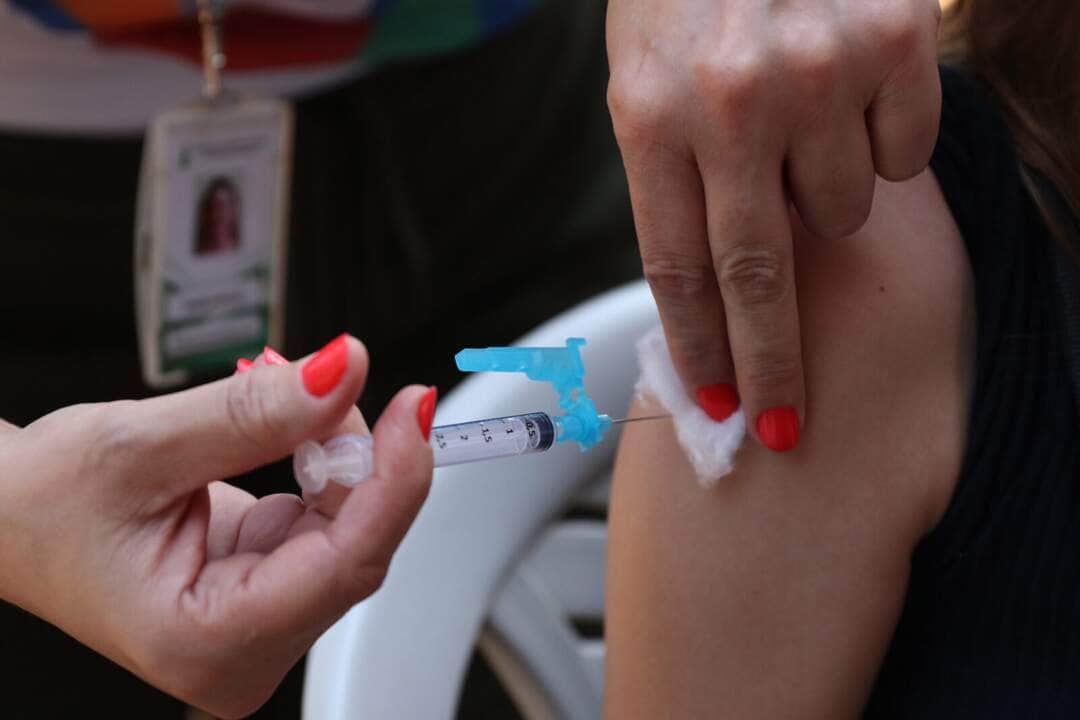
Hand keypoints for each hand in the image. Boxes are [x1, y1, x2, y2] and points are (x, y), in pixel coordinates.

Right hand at [0, 336, 434, 717]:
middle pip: (355, 546)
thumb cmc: (42, 504)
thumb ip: (255, 413)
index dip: (394, 480)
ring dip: (335, 455)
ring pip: (350, 530)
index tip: (414, 409)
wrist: (9, 517)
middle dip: (353, 454)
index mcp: (208, 643)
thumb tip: (345, 371)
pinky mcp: (268, 592)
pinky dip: (321, 467)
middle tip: (317, 381)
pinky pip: (330, 523)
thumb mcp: (141, 444)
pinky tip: (284, 438)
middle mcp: (244, 652)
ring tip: (276, 402)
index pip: (347, 565)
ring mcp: (260, 626)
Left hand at [607, 0, 940, 449]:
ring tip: (798, 133)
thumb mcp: (644, 84)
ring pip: (843, 211)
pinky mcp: (891, 43)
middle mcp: (734, 104)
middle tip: (786, 426)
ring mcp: (817, 74)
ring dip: (823, 199)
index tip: (720, 403)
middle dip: (774, 365)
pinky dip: (878, 146)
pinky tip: (845, 98)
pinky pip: (901, 154)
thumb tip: (719, 293)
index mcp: (653, 117)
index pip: (678, 270)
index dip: (702, 349)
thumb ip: (676, 182)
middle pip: (760, 279)